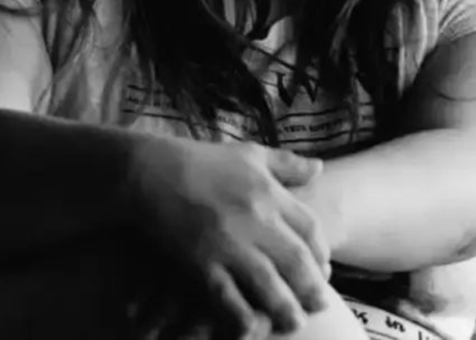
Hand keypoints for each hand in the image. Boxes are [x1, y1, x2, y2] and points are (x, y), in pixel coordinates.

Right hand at [126, 137, 331, 337]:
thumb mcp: (249, 153)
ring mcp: (229, 242)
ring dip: (286, 308)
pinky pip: (230, 298)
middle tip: (320, 304)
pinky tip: (253, 326)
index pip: (310, 228)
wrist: (151, 171)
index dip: (322, 252)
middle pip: (297, 261)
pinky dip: (245, 316)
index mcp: (268, 191)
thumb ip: (286, 163)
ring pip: (270, 285)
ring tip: (294, 321)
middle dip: (312, 287)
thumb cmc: (202, 160)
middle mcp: (255, 218)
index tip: (324, 267)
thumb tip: (320, 167)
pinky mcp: (201, 262)